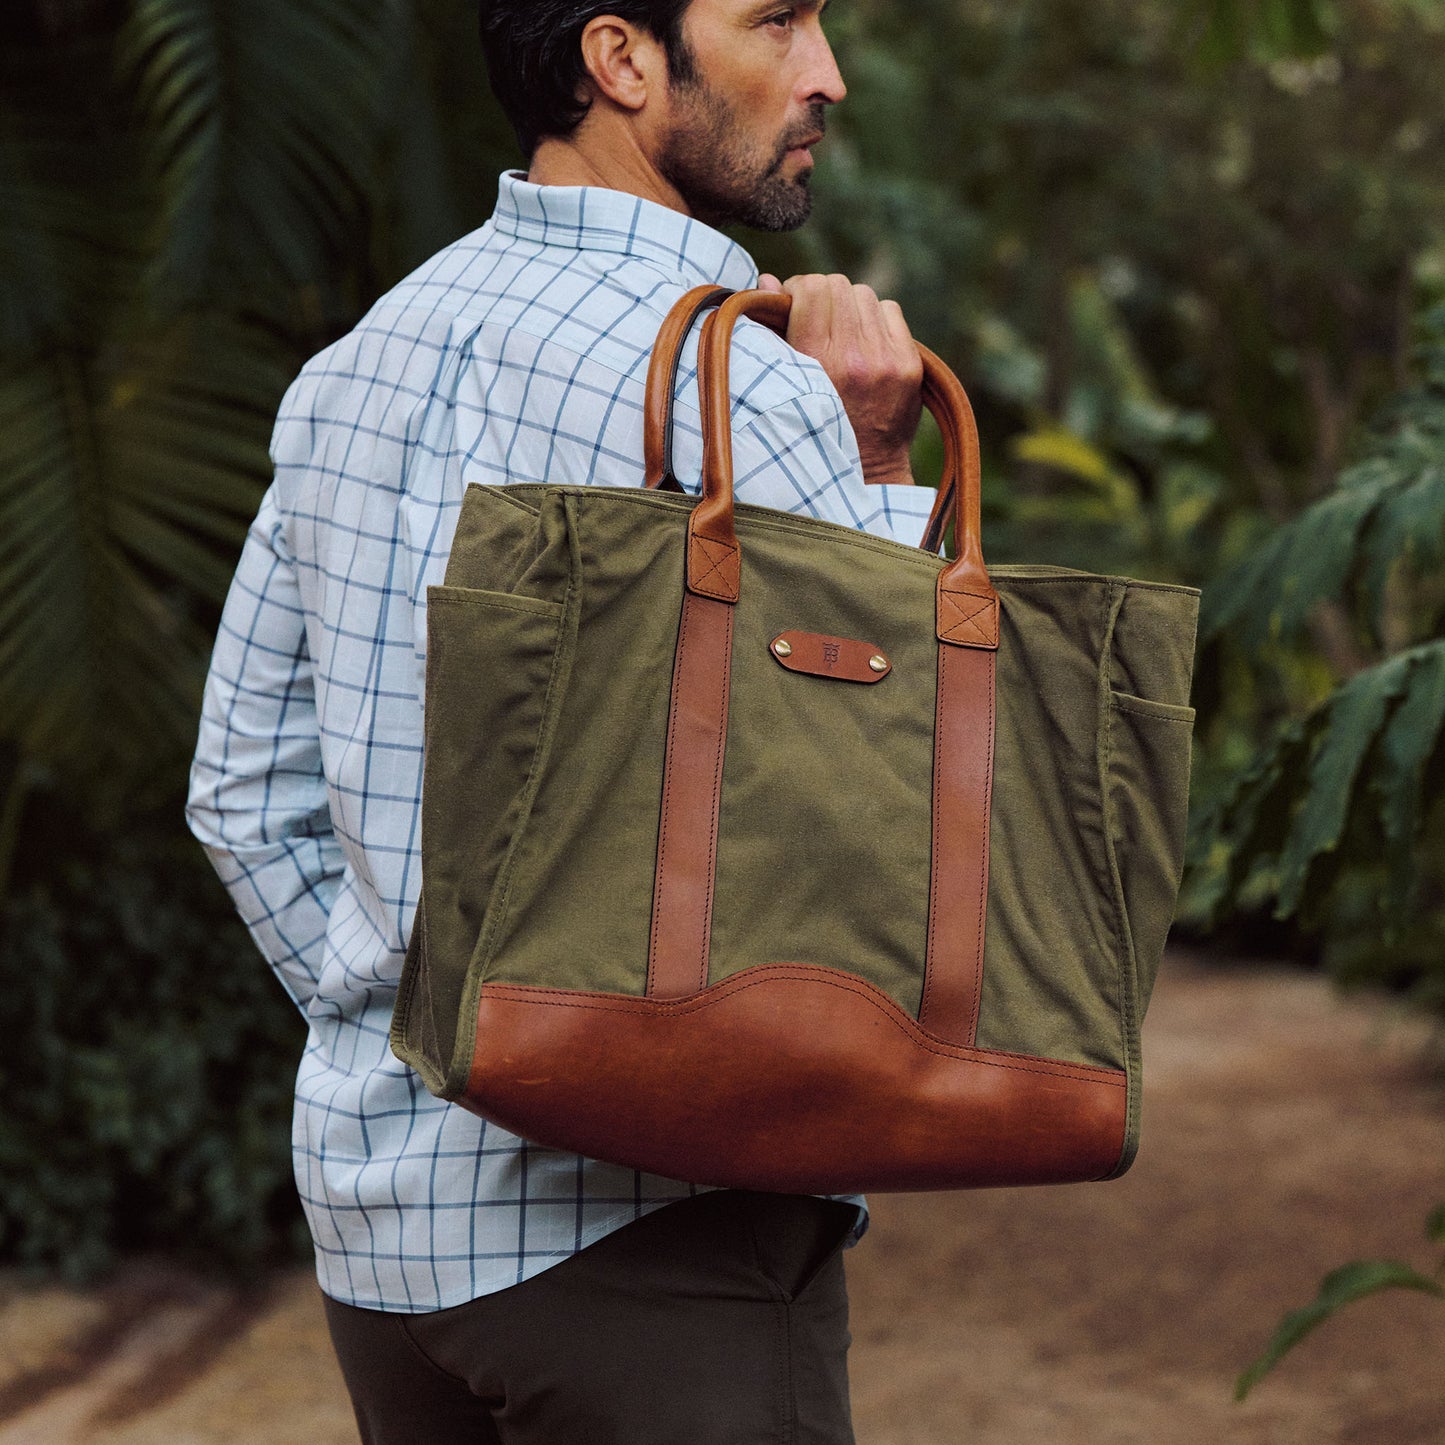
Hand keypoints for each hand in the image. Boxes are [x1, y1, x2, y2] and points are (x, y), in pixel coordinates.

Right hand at [758, 272, 921, 484]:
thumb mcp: (785, 384)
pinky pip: (891, 310)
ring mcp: (884, 360)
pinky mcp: (908, 364)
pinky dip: (877, 320)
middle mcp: (852, 357)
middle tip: (818, 318)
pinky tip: (866, 343)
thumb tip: (768, 280)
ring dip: (850, 307)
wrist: (864, 469)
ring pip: (865, 295)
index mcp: (815, 361)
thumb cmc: (813, 426)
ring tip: (842, 334)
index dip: (800, 289)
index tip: (794, 306)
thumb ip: (773, 332)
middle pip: (838, 285)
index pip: (812, 288)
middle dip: (824, 296)